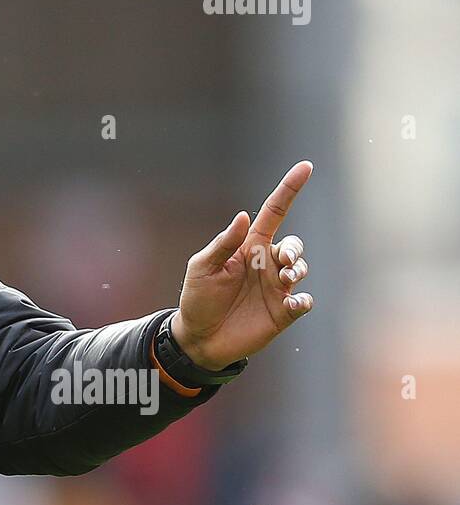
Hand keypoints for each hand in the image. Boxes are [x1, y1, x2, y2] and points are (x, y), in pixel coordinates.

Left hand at [171, 160, 314, 370]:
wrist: (199, 338)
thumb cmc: (198, 298)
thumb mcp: (202, 267)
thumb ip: (224, 243)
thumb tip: (244, 216)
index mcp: (248, 247)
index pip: (274, 213)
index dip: (289, 189)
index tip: (306, 166)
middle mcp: (266, 264)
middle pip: (293, 245)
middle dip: (294, 249)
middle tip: (283, 262)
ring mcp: (276, 288)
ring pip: (302, 269)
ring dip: (299, 270)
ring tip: (286, 278)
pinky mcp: (283, 313)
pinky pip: (304, 302)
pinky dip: (304, 300)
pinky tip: (294, 303)